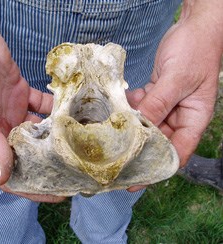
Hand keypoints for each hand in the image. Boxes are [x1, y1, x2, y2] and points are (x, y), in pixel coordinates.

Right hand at [0, 25, 64, 202]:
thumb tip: (0, 177)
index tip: (61, 193)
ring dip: (59, 135)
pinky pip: (43, 105)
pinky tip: (72, 109)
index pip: (13, 173)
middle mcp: (4, 128)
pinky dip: (56, 108)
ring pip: (40, 130)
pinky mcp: (22, 94)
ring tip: (84, 141)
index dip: (35, 187)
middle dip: (53, 163)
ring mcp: (14, 111)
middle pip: (31, 154)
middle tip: (80, 168)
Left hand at [126, 1, 222, 191]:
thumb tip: (138, 128)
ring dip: (131, 126)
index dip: (157, 167)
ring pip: (147, 123)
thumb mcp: (177, 80)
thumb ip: (158, 104)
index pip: (176, 152)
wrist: (193, 26)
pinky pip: (141, 106)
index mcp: (193, 120)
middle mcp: (179, 116)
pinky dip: (131, 106)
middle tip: (114, 160)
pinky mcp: (156, 93)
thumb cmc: (195, 51)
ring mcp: (167, 105)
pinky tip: (120, 104)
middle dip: (138, 149)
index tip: (136, 180)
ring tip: (110, 134)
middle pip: (158, 141)